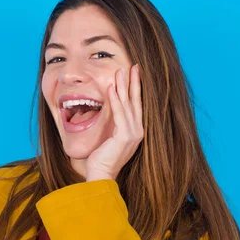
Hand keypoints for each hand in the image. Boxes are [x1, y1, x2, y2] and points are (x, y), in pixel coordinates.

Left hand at [85, 63, 143, 180]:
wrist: (101, 174)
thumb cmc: (102, 157)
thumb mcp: (109, 136)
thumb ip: (112, 123)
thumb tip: (107, 107)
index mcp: (135, 130)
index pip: (137, 105)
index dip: (136, 88)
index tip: (135, 73)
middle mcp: (138, 131)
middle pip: (136, 101)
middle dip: (134, 82)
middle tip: (134, 66)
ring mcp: (133, 134)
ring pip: (128, 105)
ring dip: (124, 86)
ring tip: (120, 71)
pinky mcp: (125, 136)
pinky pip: (119, 114)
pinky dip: (115, 100)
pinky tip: (112, 88)